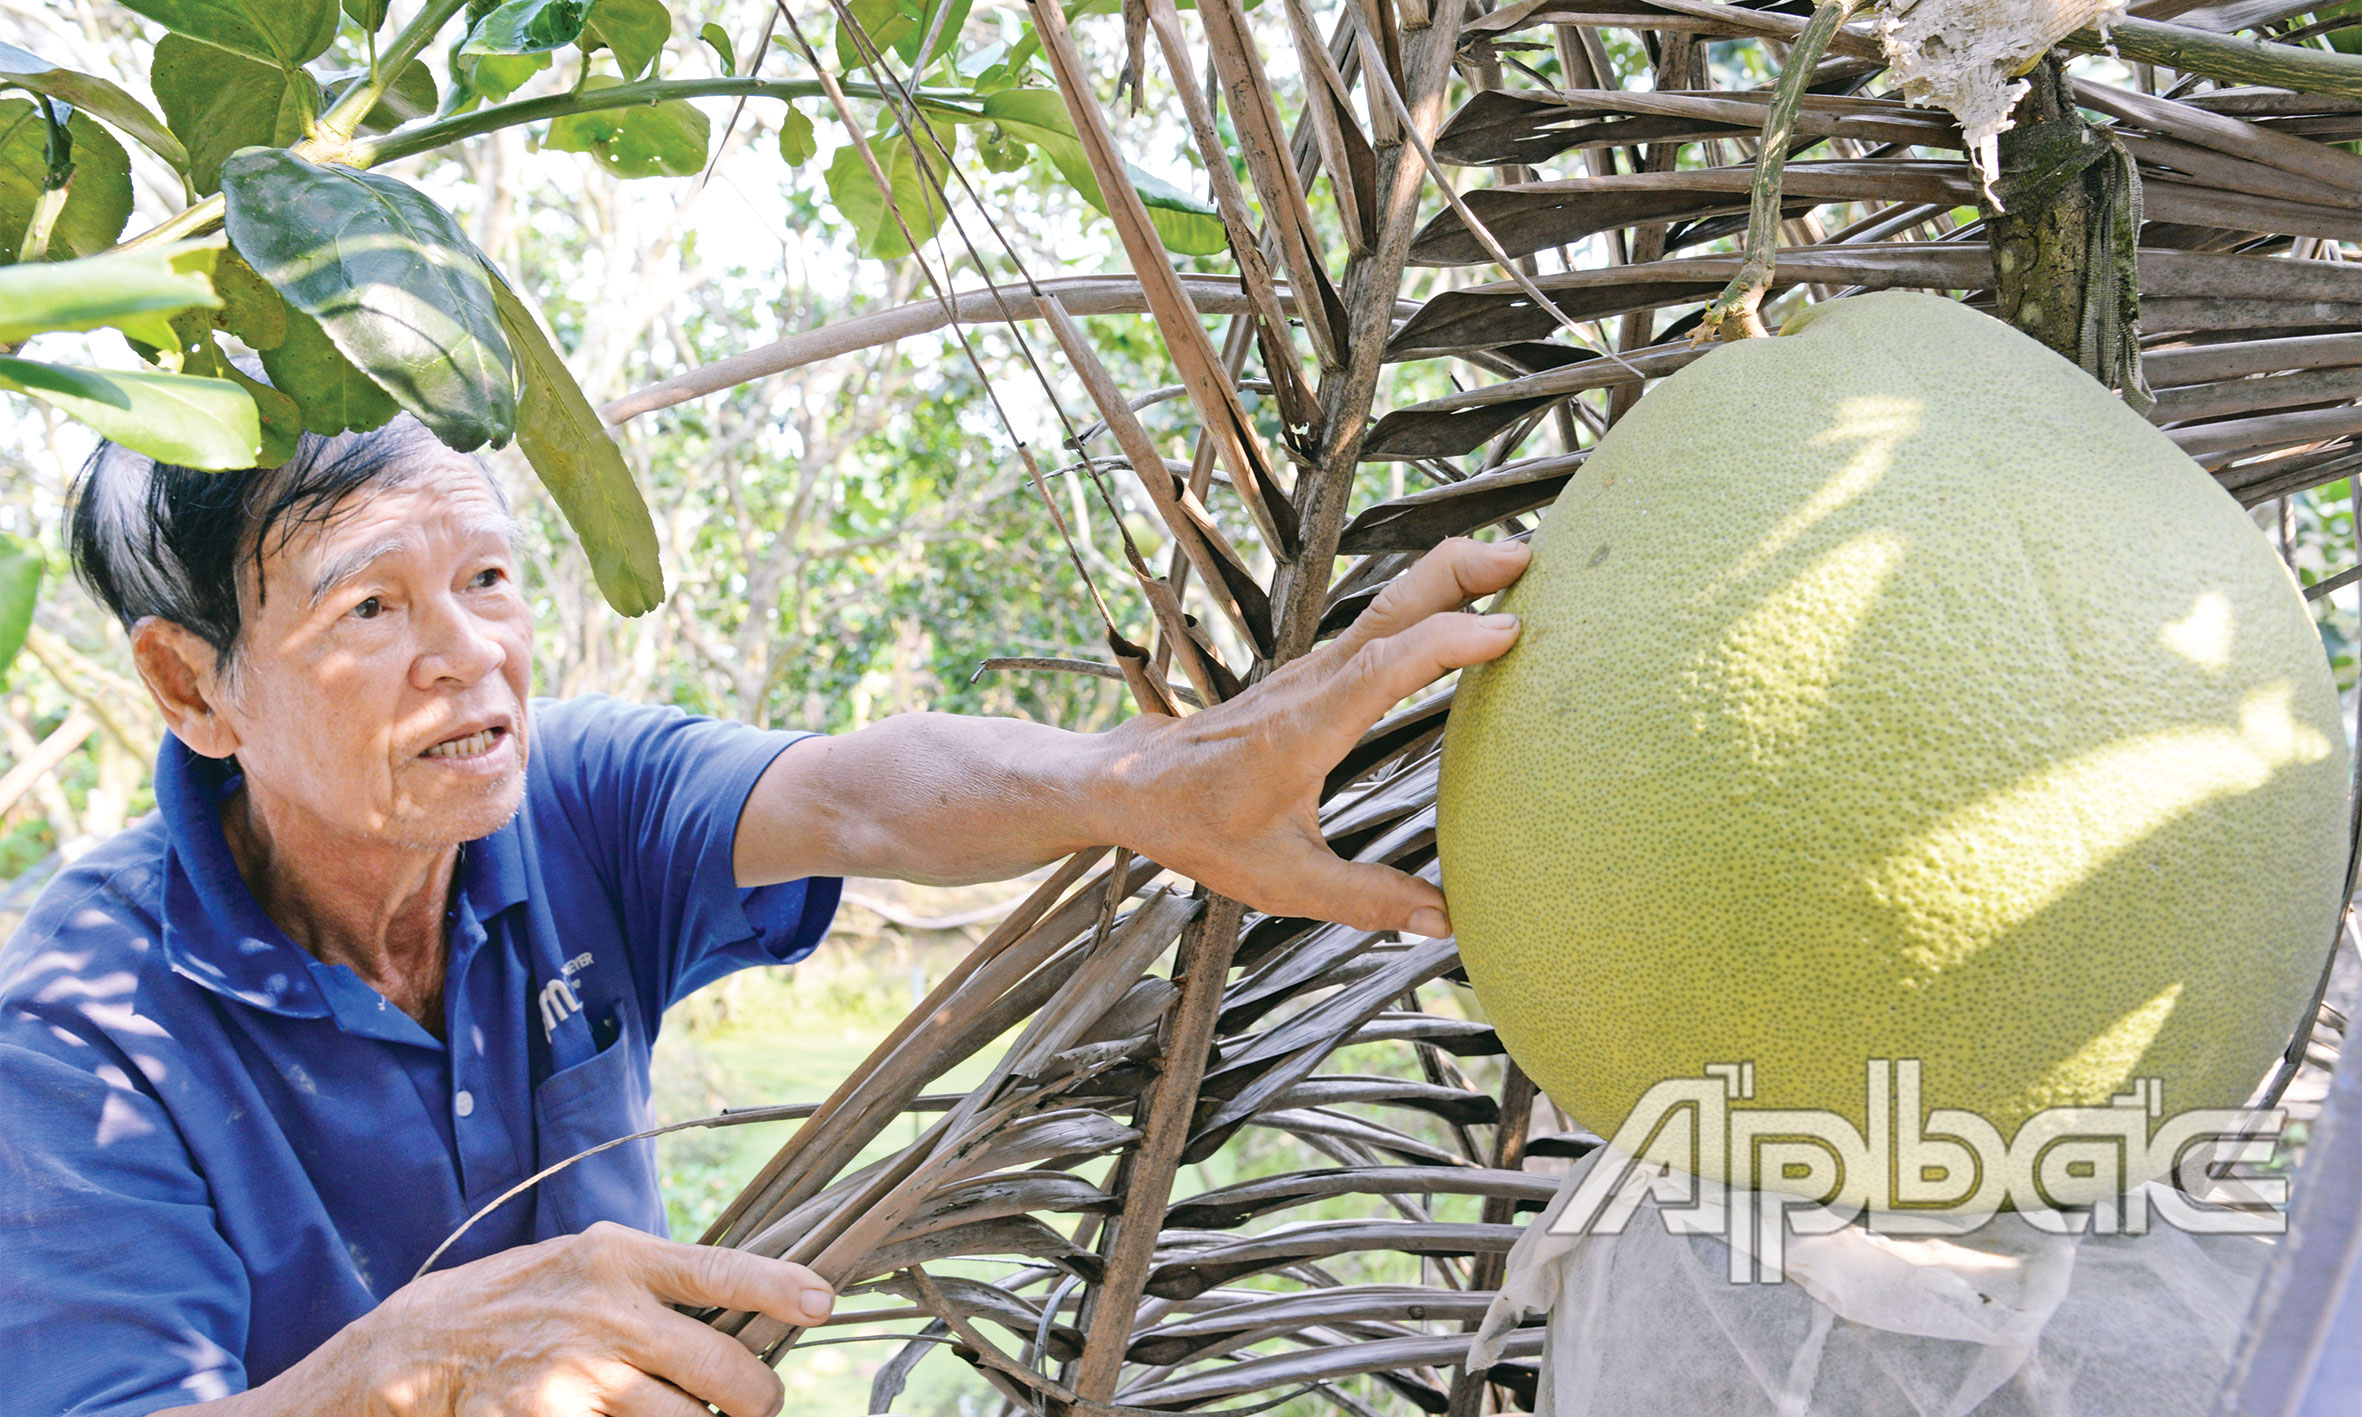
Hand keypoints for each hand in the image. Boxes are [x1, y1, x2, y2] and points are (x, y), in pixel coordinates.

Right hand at [246, 1222, 830, 1416]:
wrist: (417, 1349)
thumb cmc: (523, 1298)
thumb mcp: (589, 1262)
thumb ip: (663, 1281)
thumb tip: (750, 1306)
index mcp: (619, 1258)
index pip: (723, 1271)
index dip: (781, 1290)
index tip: (823, 1304)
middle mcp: (606, 1315)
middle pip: (727, 1372)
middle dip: (758, 1398)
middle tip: (758, 1402)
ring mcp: (579, 1378)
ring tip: (688, 1413)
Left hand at [1096, 536, 1528, 936]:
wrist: (1133, 783)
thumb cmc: (1196, 826)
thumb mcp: (1279, 880)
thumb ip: (1364, 900)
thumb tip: (1445, 922)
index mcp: (1303, 730)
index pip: (1383, 667)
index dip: (1448, 643)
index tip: (1510, 633)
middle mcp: (1311, 685)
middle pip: (1393, 605)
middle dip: (1462, 572)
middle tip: (1532, 559)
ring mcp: (1313, 670)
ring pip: (1390, 604)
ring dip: (1453, 578)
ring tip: (1522, 570)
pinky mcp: (1316, 673)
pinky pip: (1382, 624)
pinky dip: (1431, 604)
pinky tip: (1467, 611)